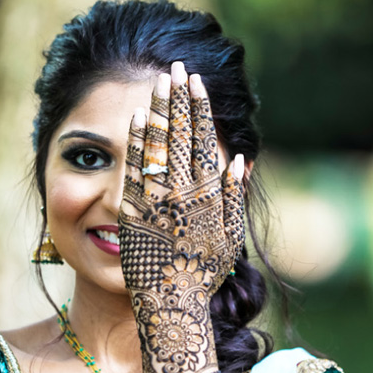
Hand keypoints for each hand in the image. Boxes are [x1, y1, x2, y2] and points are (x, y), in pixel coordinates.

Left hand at [119, 62, 245, 301]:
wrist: (170, 304)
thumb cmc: (202, 274)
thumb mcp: (229, 238)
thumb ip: (234, 197)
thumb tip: (240, 159)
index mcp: (209, 195)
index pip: (204, 140)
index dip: (199, 109)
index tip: (195, 82)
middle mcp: (183, 192)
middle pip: (180, 135)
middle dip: (178, 98)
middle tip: (175, 67)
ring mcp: (157, 200)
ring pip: (157, 146)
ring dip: (156, 110)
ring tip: (156, 82)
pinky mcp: (132, 210)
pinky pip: (134, 169)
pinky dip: (134, 143)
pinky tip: (133, 118)